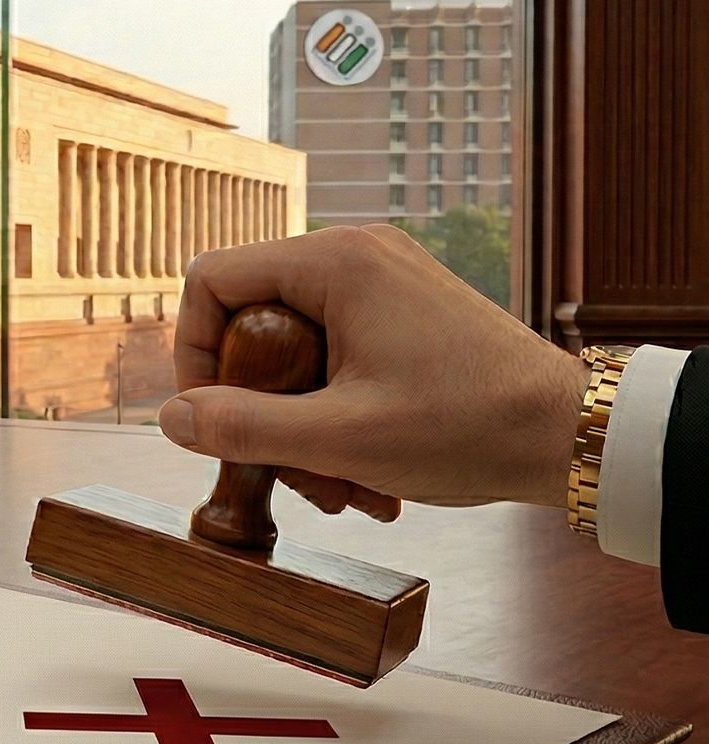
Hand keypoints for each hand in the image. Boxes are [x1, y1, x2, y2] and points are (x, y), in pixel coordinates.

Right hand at [157, 225, 591, 514]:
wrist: (571, 435)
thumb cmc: (470, 427)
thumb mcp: (339, 439)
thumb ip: (243, 427)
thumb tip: (171, 419)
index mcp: (335, 262)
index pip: (210, 280)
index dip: (194, 353)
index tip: (213, 418)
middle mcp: (354, 256)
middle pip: (251, 324)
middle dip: (259, 409)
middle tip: (286, 469)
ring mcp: (381, 284)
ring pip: (291, 353)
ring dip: (299, 428)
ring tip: (340, 487)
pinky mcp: (401, 315)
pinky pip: (331, 360)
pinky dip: (333, 417)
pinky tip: (365, 473)